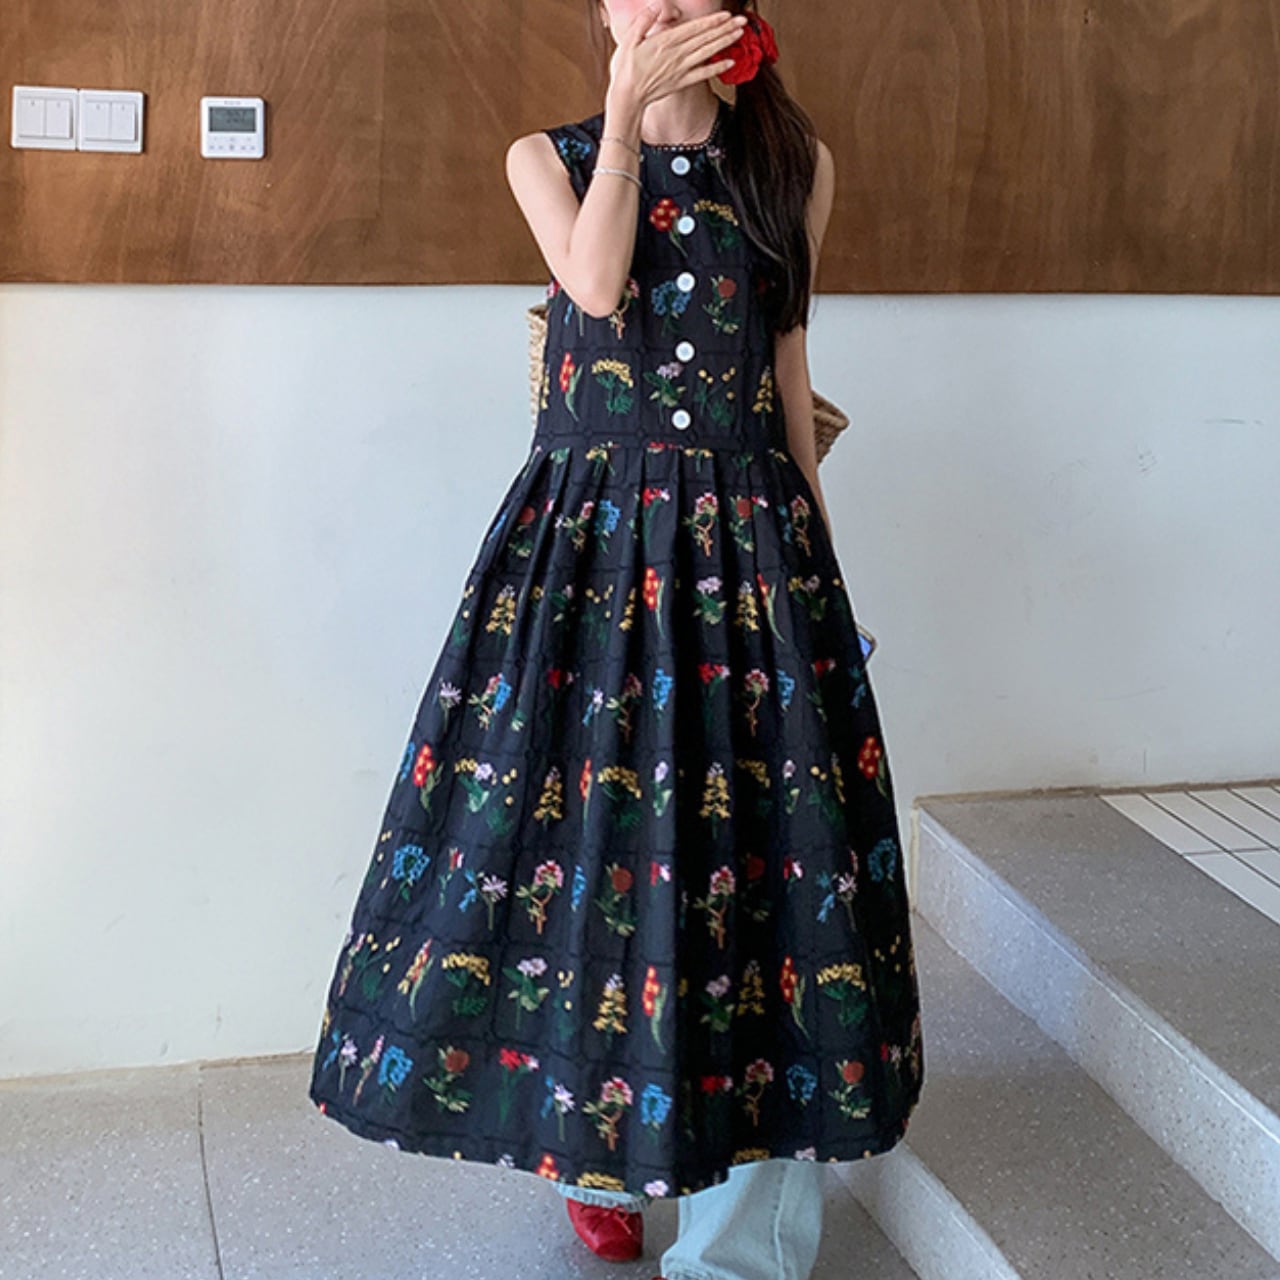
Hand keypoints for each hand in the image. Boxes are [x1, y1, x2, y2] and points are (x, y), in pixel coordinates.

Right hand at [607, 6, 746, 110]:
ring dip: (724, 43)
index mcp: (664, 42)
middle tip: (741, 21)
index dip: (712, 21)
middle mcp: (676, 55)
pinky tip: (730, 62)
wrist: (627, 98)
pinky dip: (717, 68)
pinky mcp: (681, 82)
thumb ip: (644, 21)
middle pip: (705, 38)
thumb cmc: (625, 69)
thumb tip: (657, 6)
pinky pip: (703, 74)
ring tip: (739, 34)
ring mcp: (681, 70)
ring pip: (707, 53)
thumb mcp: (629, 39)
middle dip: (725, 29)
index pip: (694, 28)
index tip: (726, 15)